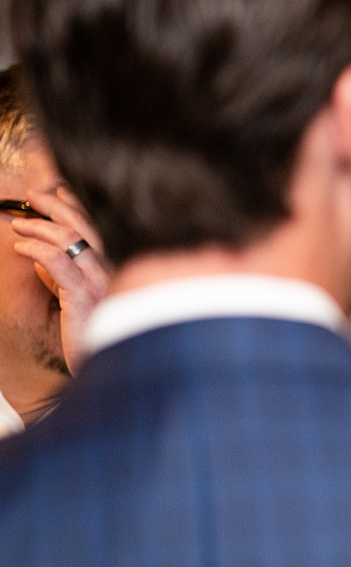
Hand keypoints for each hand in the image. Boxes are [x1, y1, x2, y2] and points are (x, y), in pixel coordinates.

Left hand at [12, 186, 110, 374]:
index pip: (97, 229)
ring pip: (71, 240)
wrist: (109, 375)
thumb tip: (43, 262)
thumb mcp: (76, 305)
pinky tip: (20, 248)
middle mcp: (114, 271)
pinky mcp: (84, 297)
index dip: (77, 207)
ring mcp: (101, 283)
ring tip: (18, 224)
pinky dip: (36, 250)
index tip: (59, 191)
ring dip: (39, 227)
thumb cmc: (91, 340)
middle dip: (57, 207)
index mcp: (116, 270)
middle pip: (86, 227)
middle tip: (32, 197)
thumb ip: (64, 281)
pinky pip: (58, 263)